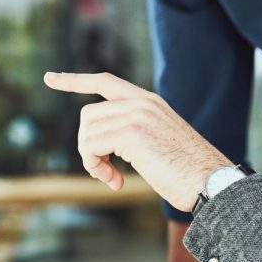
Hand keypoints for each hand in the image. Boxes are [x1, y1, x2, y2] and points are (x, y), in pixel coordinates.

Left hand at [43, 72, 231, 210]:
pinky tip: (115, 182)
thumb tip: (100, 143)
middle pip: (89, 115)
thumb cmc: (189, 173)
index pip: (106, 81)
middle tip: (106, 172)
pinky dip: (95, 167)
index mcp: (150, 102)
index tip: (50, 79)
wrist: (210, 182)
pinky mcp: (131, 132)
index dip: (75, 81)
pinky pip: (90, 146)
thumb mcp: (160, 143)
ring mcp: (137, 114)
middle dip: (88, 145)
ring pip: (87, 131)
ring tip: (112, 178)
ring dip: (91, 160)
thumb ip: (134, 133)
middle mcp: (143, 102)